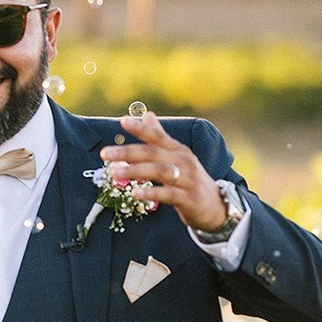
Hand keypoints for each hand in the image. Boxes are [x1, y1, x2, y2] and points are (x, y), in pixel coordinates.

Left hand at [98, 111, 228, 232]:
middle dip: (127, 152)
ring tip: (114, 173)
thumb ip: (160, 137)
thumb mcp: (177, 156)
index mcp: (178, 150)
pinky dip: (151, 193)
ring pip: (159, 172)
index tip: (122, 121)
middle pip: (153, 153)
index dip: (141, 128)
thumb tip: (148, 114)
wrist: (216, 206)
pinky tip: (135, 193)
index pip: (157, 136)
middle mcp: (183, 161)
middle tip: (105, 153)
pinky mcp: (189, 199)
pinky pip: (168, 194)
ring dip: (135, 171)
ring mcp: (187, 179)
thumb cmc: (190, 179)